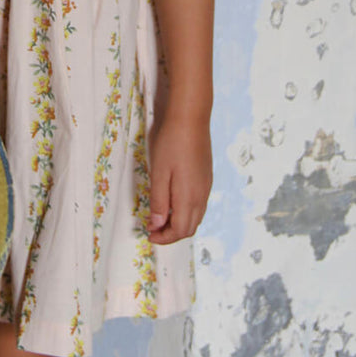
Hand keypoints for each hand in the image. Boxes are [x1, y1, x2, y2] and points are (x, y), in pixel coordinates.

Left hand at [147, 112, 212, 243]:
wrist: (191, 119)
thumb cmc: (171, 143)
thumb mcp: (159, 172)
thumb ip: (159, 200)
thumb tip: (157, 224)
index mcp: (189, 197)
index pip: (180, 230)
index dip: (164, 237)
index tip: (148, 234)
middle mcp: (202, 196)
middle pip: (190, 227)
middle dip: (171, 233)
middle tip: (152, 228)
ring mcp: (206, 187)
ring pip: (196, 217)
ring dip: (179, 223)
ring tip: (160, 216)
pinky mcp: (207, 177)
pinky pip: (199, 204)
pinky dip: (186, 211)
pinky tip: (173, 200)